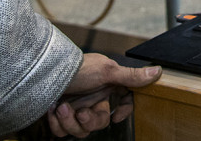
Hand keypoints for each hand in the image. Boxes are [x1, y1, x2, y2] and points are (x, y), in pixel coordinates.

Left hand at [47, 53, 161, 137]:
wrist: (42, 74)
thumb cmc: (76, 69)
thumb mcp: (107, 71)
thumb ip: (132, 76)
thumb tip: (158, 71)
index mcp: (107, 86)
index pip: (124, 100)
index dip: (123, 111)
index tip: (116, 117)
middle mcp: (93, 97)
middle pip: (101, 122)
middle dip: (88, 120)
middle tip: (79, 110)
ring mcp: (77, 107)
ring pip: (81, 130)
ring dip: (69, 121)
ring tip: (60, 107)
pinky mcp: (60, 116)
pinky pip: (63, 132)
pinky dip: (56, 122)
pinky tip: (52, 109)